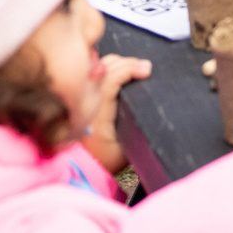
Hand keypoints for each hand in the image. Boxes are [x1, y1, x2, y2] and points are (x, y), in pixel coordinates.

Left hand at [81, 53, 151, 176]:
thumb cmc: (106, 162)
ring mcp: (81, 99)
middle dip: (127, 63)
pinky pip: (94, 75)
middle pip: (104, 70)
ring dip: (118, 64)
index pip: (110, 81)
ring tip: (135, 67)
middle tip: (146, 68)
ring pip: (98, 70)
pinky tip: (120, 72)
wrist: (80, 169)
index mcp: (97, 115)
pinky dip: (108, 69)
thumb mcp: (126, 149)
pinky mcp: (81, 99)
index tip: (147, 70)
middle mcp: (86, 103)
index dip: (129, 69)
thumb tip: (153, 105)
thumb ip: (137, 128)